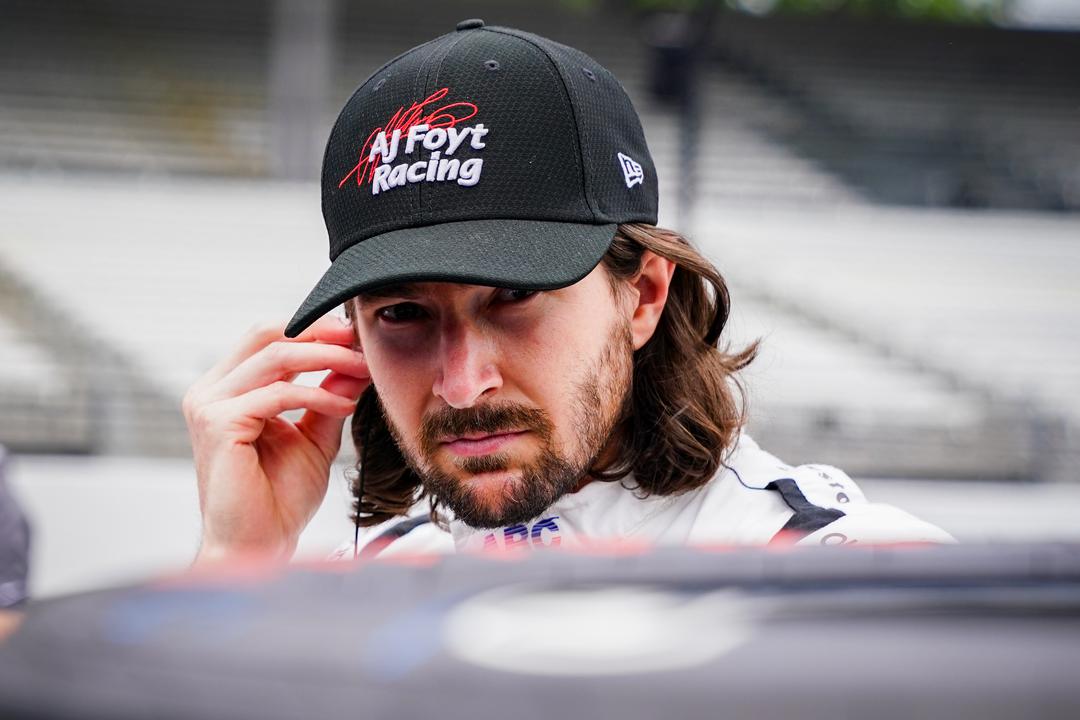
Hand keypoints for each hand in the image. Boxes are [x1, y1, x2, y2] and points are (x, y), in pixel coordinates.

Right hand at [182, 315, 369, 563]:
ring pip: (276, 356)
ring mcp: (209, 405)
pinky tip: (344, 406)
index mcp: (227, 390)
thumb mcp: (315, 436)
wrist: (259, 546)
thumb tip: (357, 363)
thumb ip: (329, 396)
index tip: (356, 336)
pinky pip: (278, 393)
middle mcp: (211, 391)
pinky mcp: (219, 424)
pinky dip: (317, 395)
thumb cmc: (279, 499)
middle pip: (267, 334)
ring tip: (363, 369)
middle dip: (320, 333)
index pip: (268, 338)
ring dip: (328, 358)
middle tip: (360, 340)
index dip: (314, 330)